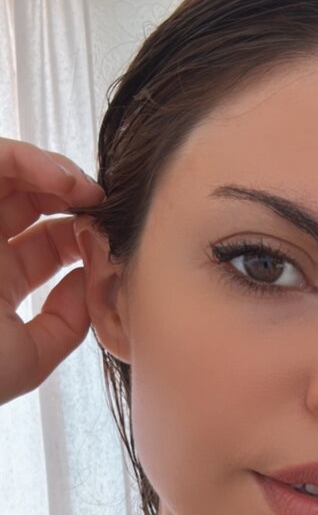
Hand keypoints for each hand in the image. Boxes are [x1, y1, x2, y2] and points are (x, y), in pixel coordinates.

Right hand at [0, 137, 104, 404]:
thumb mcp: (32, 356)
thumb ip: (66, 323)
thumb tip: (90, 281)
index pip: (47, 243)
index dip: (81, 232)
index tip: (110, 236)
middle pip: (28, 198)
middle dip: (71, 194)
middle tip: (103, 203)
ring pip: (6, 171)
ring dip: (53, 169)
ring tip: (85, 188)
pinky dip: (24, 159)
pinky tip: (61, 181)